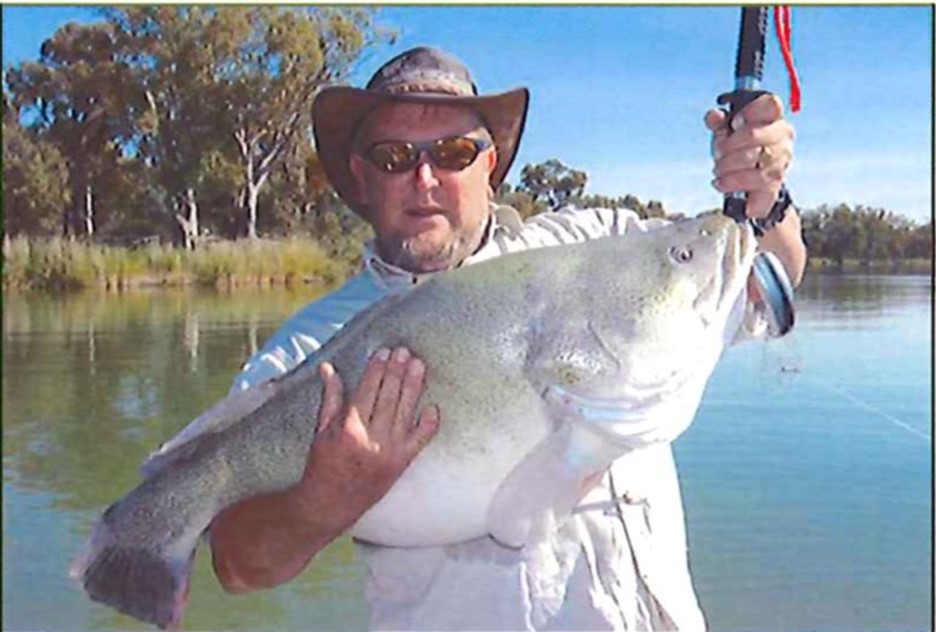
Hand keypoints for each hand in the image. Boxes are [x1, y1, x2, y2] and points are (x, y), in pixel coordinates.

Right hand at [209, 346, 437, 593]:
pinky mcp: (401, 464)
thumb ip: (330, 397)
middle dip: (397, 372)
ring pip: (405, 412)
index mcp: (348, 428)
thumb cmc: (322, 464)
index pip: (367, 390)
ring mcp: (389, 452)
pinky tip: (433, 407)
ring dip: (414, 387)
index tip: (384, 351)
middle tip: (405, 351)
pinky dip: (428, 424)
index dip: (377, 369)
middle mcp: (371, 439)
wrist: (330, 504)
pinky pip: (419, 440)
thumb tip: (328, 367)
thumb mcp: (321, 430)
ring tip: (419, 365)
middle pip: (388, 397)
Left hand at [706, 93, 795, 219]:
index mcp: (772, 117)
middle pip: (753, 135)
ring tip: (718, 170)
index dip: (750, 111)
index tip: (734, 122)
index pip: (770, 104)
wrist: (748, 176)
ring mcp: (781, 161)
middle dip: (728, 146)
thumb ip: (719, 121)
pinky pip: (756, 186)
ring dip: (728, 168)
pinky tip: (721, 183)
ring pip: (753, 161)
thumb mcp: (726, 131)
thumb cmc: (738, 147)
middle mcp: (782, 137)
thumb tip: (713, 115)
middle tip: (718, 153)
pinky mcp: (775, 184)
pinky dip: (734, 185)